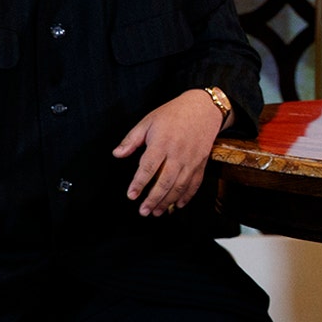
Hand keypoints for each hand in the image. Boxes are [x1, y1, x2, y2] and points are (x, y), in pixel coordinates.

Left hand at [113, 89, 226, 215]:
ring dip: (168, 202)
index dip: (139, 183)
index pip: (148, 168)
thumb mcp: (148, 121)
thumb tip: (117, 154)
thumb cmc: (174, 114)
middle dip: (153, 199)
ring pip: (179, 186)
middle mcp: (178, 154)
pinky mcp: (201, 164)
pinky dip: (187, 196)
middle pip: (164, 182)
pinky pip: (194, 184)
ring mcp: (191, 160)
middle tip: (143, 211)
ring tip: (157, 212)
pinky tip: (178, 205)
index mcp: (162, 143)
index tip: (131, 195)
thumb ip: (132, 139)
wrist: (203, 109)